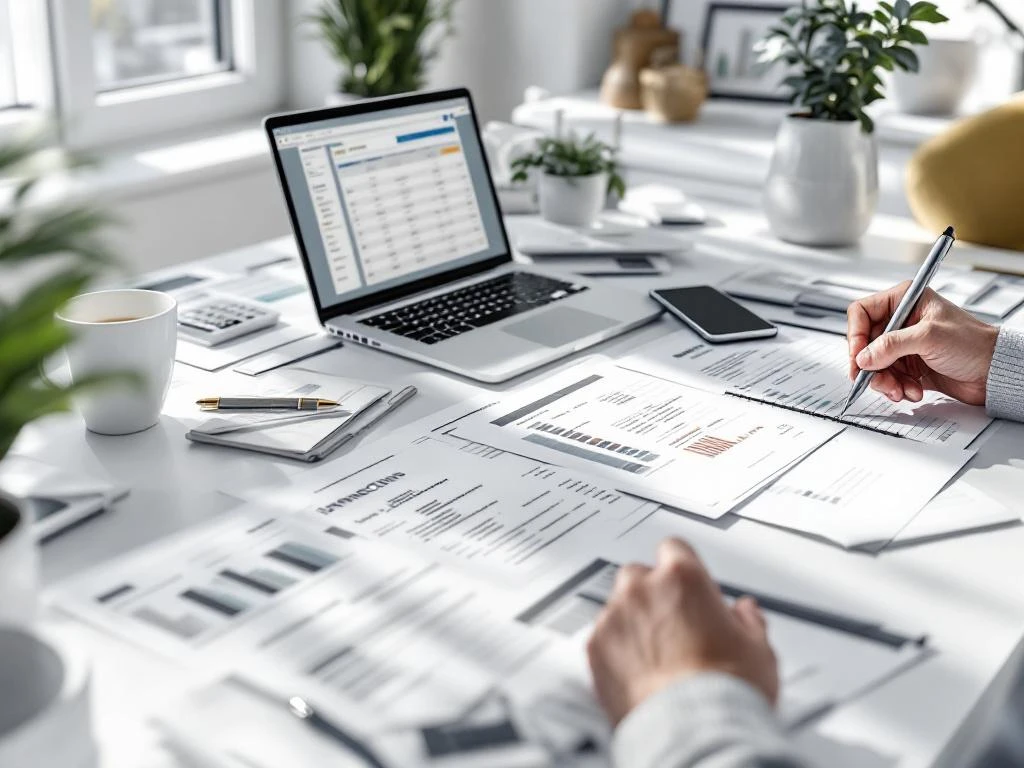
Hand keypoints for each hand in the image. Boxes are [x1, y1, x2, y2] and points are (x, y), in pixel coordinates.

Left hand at [586, 538, 778, 725]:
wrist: (693, 730)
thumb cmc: (725, 691)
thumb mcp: (758, 650)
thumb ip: (748, 622)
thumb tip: (747, 613)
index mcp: (683, 577)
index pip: (674, 548)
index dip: (680, 566)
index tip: (685, 583)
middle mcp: (642, 589)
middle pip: (638, 575)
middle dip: (651, 593)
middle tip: (670, 623)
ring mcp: (613, 617)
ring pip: (616, 607)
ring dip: (631, 623)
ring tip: (654, 655)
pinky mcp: (594, 648)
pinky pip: (601, 638)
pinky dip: (613, 650)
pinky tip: (635, 671)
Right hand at [847, 281, 998, 404]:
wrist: (994, 372)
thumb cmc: (973, 344)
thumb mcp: (929, 337)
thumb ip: (891, 345)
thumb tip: (863, 357)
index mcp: (905, 301)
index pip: (862, 312)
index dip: (856, 335)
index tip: (858, 357)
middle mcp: (901, 322)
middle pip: (865, 343)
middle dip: (871, 366)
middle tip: (878, 379)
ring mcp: (904, 345)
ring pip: (873, 365)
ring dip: (885, 381)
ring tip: (901, 389)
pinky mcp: (909, 366)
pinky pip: (887, 378)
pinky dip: (896, 388)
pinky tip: (912, 390)